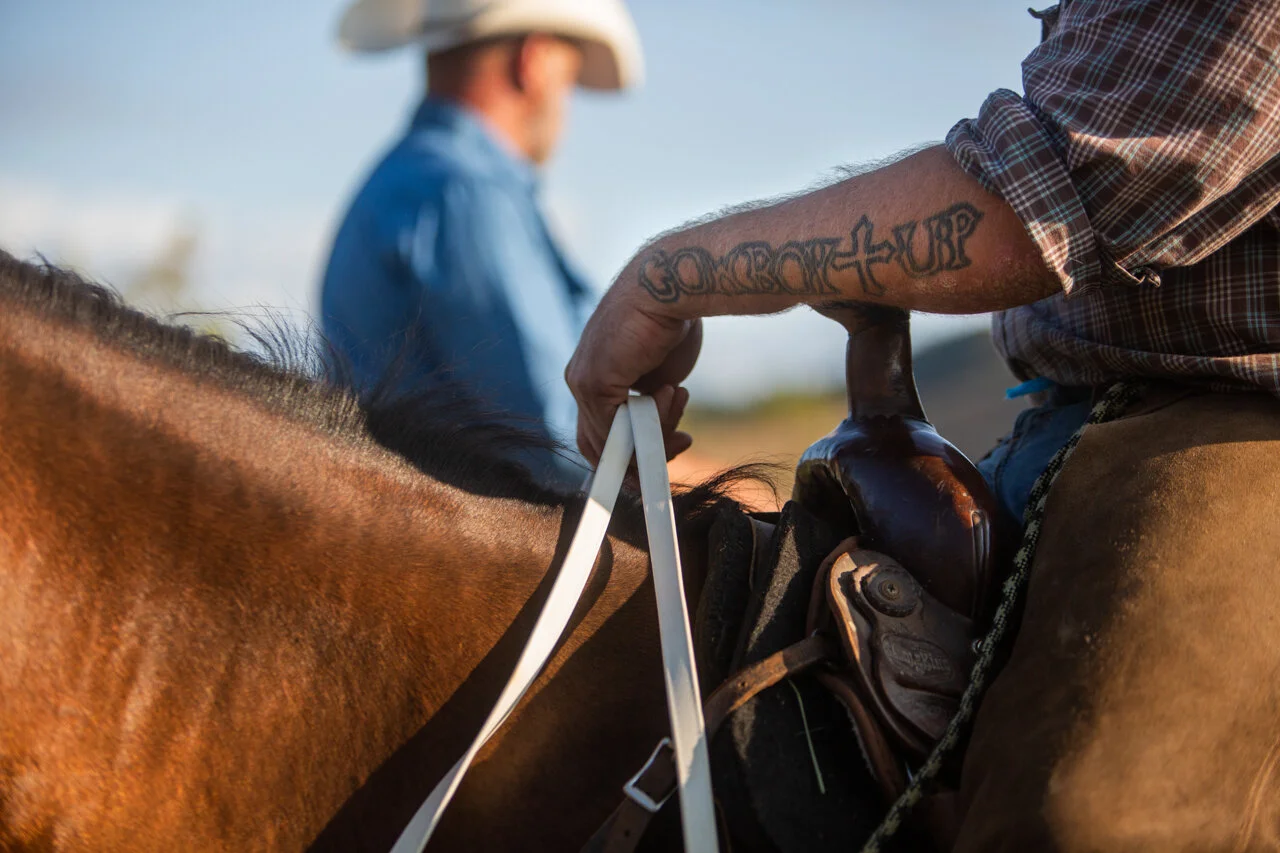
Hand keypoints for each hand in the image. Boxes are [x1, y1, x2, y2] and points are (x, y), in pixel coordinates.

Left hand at [567, 273, 700, 464]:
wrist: (672, 286)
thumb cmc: (672, 323)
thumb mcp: (659, 376)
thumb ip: (646, 406)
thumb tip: (652, 440)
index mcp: (592, 376)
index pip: (600, 432)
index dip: (634, 450)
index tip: (674, 444)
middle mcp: (579, 380)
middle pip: (601, 445)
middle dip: (644, 454)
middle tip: (683, 441)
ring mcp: (582, 382)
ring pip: (613, 441)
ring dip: (656, 432)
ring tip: (679, 396)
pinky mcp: (592, 381)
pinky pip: (618, 429)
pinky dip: (651, 424)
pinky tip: (672, 392)